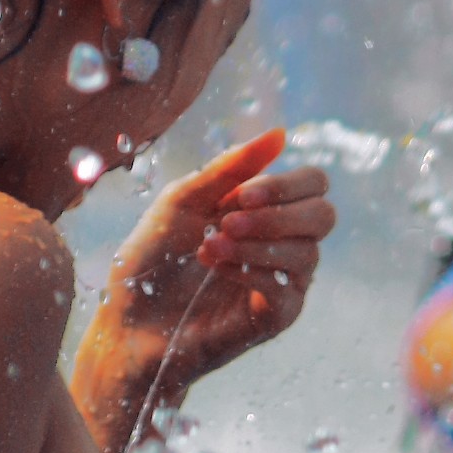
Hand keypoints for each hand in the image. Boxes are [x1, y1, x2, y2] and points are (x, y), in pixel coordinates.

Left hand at [71, 130, 335, 452]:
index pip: (314, 184)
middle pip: (324, 215)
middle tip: (227, 221)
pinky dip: (252, 273)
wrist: (129, 320)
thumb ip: (232, 167)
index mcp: (267, 211)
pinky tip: (217, 271)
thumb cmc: (153, 259)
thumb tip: (281, 132)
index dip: (287, 184)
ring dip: (256, 244)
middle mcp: (283, 244)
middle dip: (277, 213)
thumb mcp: (184, 200)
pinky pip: (289, 290)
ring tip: (210, 248)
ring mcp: (283, 282)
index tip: (242, 194)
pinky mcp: (276, 318)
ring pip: (308, 253)